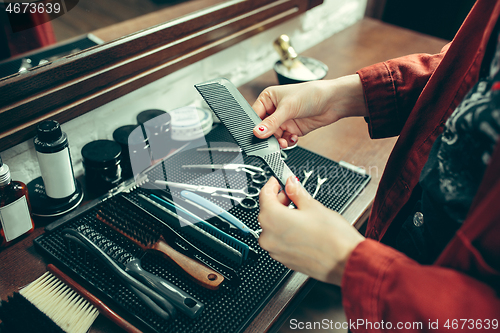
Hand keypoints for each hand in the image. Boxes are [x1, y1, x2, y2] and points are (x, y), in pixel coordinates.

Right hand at [252, 74, 367, 147]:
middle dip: (268, 137)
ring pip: (273, 137)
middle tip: (273, 141)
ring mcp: (284, 120)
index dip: (255, 126)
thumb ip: (271, 123)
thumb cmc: (311, 94)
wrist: (333, 101)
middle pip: (263, 129)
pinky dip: (287, 142)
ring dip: (278, 141)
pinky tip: (293, 137)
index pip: (255, 115)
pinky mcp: (292, 129)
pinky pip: (284, 140)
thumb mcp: (288, 107)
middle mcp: (274, 109)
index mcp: (268, 98)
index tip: (257, 136)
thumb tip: (257, 132)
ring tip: (284, 141)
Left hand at [258, 176, 364, 284]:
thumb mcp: (313, 206)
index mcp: (272, 219)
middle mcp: (268, 237)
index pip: (264, 195)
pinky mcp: (283, 259)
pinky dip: (286, 231)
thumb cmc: (333, 238)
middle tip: (293, 196)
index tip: (277, 181)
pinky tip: (302, 228)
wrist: (346, 262)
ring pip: (272, 227)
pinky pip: (279, 240)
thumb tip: (290, 184)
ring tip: (302, 213)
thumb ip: (296, 193)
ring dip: (282, 217)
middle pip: (267, 212)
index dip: (272, 185)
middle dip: (279, 201)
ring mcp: (275, 250)